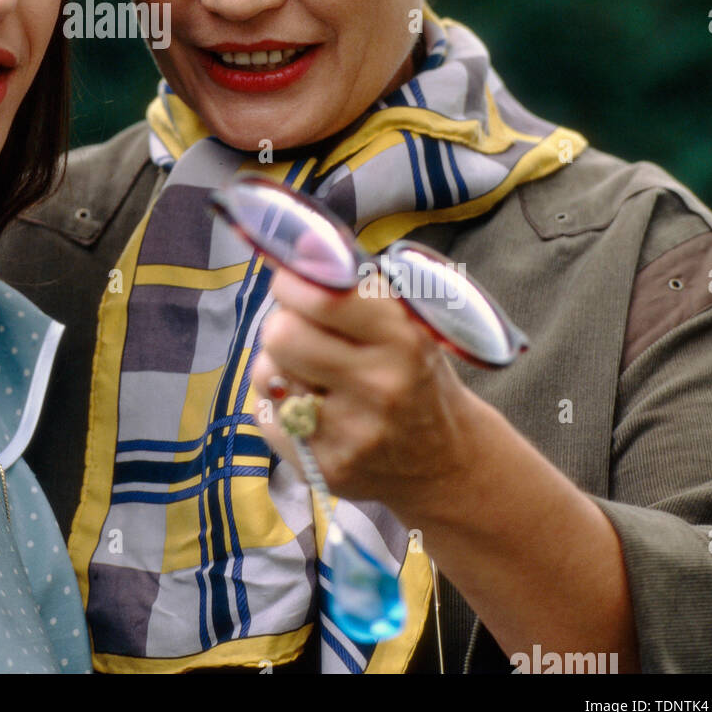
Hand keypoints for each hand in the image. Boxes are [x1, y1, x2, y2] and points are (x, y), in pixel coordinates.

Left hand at [251, 262, 479, 520]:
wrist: (447, 463)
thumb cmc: (413, 372)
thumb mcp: (405, 322)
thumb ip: (354, 284)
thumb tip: (300, 242)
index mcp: (403, 338)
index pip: (322, 294)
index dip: (292, 282)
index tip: (293, 284)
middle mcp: (380, 387)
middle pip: (281, 334)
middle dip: (282, 324)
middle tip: (300, 330)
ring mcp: (351, 434)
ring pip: (265, 373)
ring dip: (277, 365)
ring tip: (310, 372)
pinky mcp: (324, 469)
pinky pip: (265, 414)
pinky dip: (278, 405)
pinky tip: (313, 408)